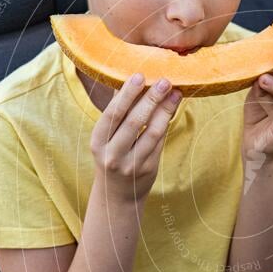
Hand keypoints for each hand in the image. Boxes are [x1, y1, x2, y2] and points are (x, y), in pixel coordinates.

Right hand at [90, 74, 182, 203]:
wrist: (116, 195)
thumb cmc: (112, 156)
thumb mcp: (106, 138)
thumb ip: (116, 113)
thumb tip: (127, 80)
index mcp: (98, 142)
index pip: (112, 114)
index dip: (126, 95)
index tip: (139, 76)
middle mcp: (112, 154)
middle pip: (134, 122)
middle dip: (151, 99)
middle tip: (164, 81)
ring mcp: (131, 164)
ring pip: (151, 132)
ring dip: (165, 110)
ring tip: (174, 92)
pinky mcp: (148, 169)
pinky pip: (160, 142)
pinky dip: (166, 123)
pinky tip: (172, 109)